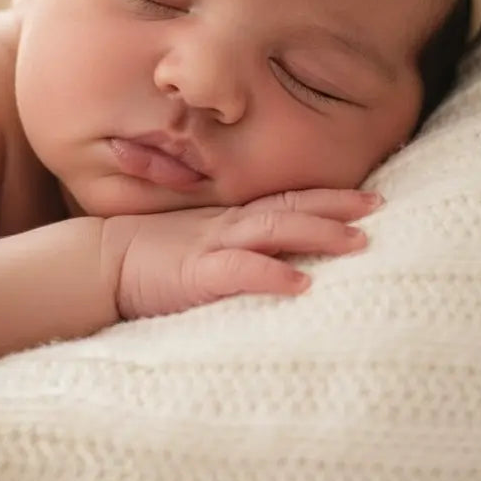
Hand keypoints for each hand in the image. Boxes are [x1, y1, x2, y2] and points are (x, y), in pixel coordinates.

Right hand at [102, 188, 381, 319]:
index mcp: (231, 219)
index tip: (369, 196)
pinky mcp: (197, 275)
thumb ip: (234, 242)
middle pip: (291, 207)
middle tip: (380, 206)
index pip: (287, 200)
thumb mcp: (198, 241)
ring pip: (275, 231)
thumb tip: (280, 254)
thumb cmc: (150, 255)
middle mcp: (229, 225)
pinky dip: (273, 274)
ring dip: (319, 233)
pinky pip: (240, 272)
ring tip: (358, 241)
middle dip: (337, 206)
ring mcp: (214, 246)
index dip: (329, 196)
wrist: (99, 262)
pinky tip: (302, 283)